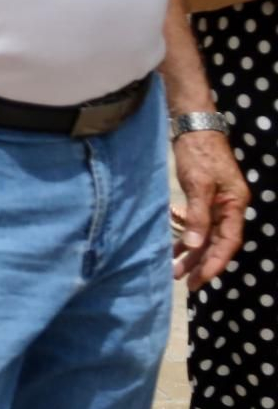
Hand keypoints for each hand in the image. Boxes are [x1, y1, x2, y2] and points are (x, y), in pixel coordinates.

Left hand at [172, 130, 247, 288]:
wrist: (194, 127)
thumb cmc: (199, 153)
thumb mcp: (198, 184)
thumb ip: (198, 215)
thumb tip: (196, 245)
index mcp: (235, 206)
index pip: (227, 242)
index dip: (214, 263)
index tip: (200, 280)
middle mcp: (229, 208)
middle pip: (217, 243)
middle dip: (201, 263)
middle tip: (183, 282)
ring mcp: (217, 204)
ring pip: (206, 235)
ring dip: (191, 253)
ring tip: (175, 270)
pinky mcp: (203, 198)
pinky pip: (197, 224)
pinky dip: (186, 236)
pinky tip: (174, 248)